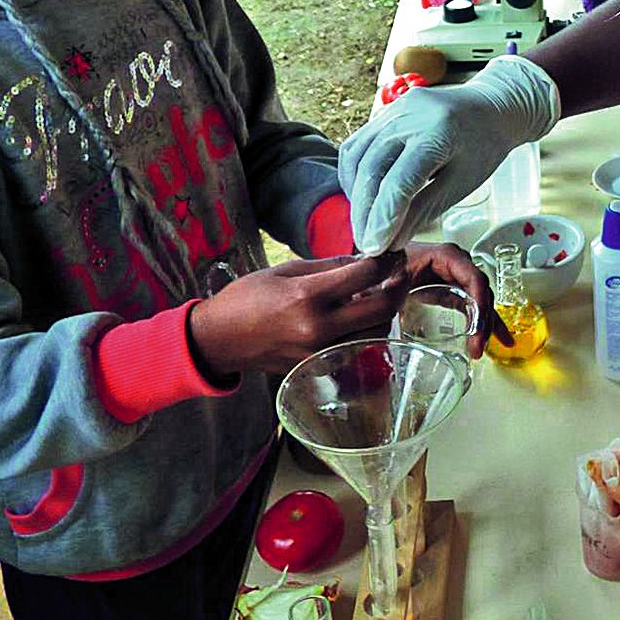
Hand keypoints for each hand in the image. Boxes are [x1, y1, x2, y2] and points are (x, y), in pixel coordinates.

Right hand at [187, 251, 408, 376]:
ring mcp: (320, 352)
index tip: (394, 253)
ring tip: (377, 293)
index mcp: (307, 297)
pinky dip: (364, 330)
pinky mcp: (319, 367)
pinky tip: (356, 315)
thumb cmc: (247, 298)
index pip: (366, 275)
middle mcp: (318, 328)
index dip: (387, 260)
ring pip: (375, 332)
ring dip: (384, 312)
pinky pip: (355, 347)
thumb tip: (363, 259)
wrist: (220, 340)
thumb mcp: (285, 270)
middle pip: (382, 309)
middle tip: (399, 273)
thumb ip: (328, 266)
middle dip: (398, 287)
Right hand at [339, 54, 560, 252]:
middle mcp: (410, 115)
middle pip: (371, 168)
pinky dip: (355, 174)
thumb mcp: (462, 183)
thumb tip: (392, 241)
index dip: (383, 218)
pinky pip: (358, 144)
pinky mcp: (385, 111)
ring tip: (364, 223)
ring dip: (355, 194)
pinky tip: (363, 196)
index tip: (375, 247)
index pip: (399, 181)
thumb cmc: (484, 146)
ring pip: (356, 155)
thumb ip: (425, 210)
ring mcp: (394, 109)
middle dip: (364, 212)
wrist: (490, 108)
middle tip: (366, 243)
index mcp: (438, 132)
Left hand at [389, 241, 510, 357]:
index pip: (474, 278)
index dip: (480, 303)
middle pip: (481, 293)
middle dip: (483, 322)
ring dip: (485, 327)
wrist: (383, 268)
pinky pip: (475, 307)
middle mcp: (458, 266)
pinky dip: (484, 323)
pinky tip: (497, 339)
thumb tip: (392, 285)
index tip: (478, 327)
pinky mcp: (454, 291)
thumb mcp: (388, 272)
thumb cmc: (389, 263)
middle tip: (476, 347)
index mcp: (446, 256)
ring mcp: (458, 279)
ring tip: (480, 350)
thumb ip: (390, 281)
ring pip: (481, 303)